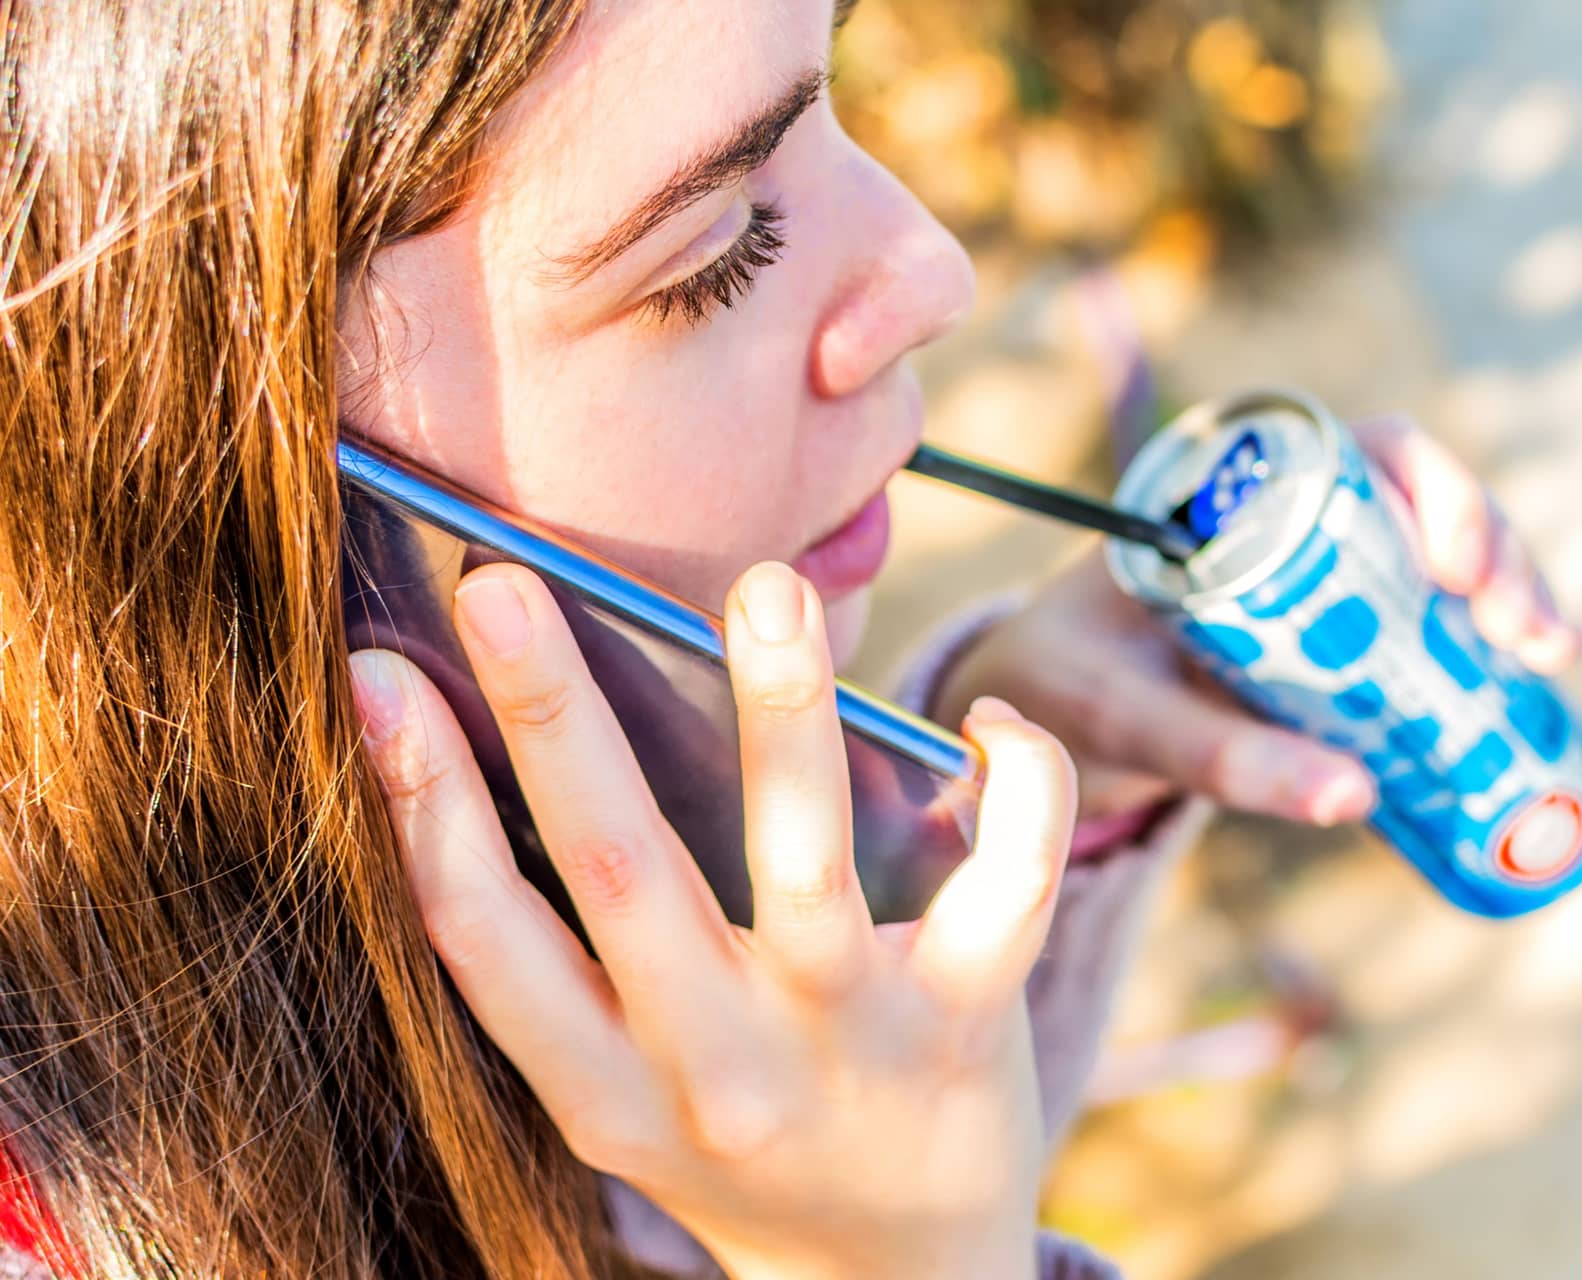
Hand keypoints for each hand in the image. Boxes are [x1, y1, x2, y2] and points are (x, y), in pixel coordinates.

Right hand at [348, 561, 1074, 1279]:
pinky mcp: (969, 1028)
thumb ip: (582, 962)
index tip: (376, 677)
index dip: (417, 807)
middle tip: (505, 586)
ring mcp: (845, 1047)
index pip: (483, 941)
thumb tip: (543, 741)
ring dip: (781, 715)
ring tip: (768, 590)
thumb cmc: (749, 1143)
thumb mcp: (631, 1091)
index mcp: (604, 1088)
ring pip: (803, 866)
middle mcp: (714, 1070)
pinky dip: (1017, 782)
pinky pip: (1009, 885)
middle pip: (618, 876)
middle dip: (552, 721)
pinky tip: (985, 719)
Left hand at [932, 414, 1581, 827]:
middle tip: (1536, 639)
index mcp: (1236, 491)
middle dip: (1499, 556)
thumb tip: (1353, 799)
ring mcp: (1324, 579)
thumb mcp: (1127, 718)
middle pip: (1427, 507)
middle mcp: (1293, 521)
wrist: (1036, 715)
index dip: (1434, 490)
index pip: (1361, 452)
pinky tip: (1528, 695)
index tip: (1458, 569)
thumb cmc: (1066, 688)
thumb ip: (1219, 754)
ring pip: (1443, 567)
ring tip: (1552, 662)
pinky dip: (1480, 656)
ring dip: (1511, 602)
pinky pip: (1426, 631)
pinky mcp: (1338, 641)